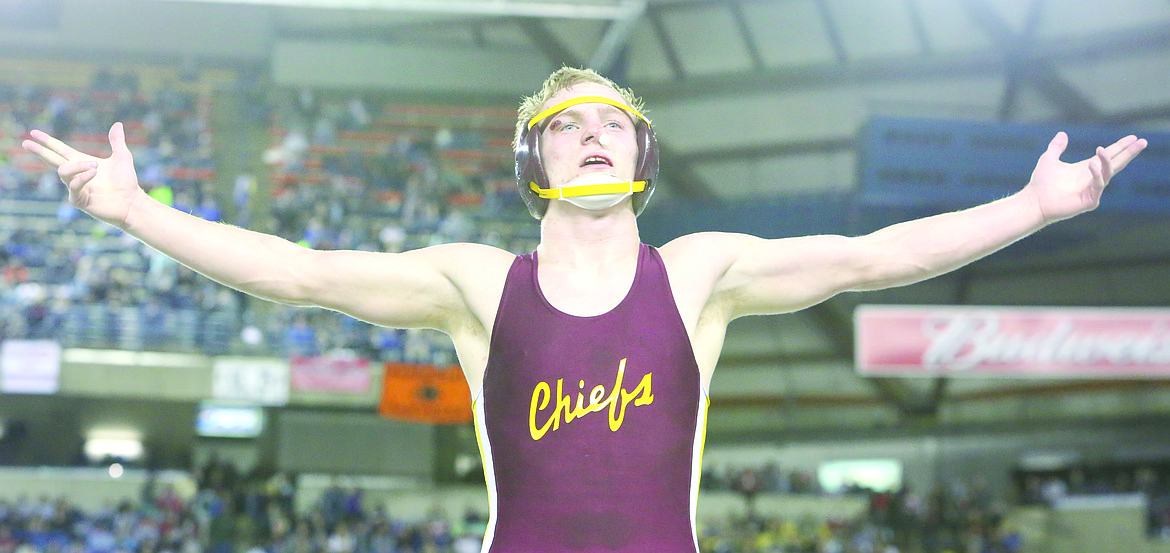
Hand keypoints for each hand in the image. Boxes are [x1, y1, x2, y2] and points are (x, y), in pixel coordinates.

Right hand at [22, 122, 143, 228]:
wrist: (132, 202)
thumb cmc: (126, 182)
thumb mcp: (122, 157)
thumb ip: (117, 141)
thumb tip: (118, 123)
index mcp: (81, 162)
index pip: (59, 149)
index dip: (47, 141)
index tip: (34, 132)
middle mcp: (76, 174)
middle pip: (52, 160)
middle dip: (40, 151)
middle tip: (26, 142)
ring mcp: (76, 188)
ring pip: (63, 171)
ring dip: (77, 166)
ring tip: (95, 166)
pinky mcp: (79, 200)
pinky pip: (73, 186)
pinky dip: (82, 177)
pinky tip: (93, 172)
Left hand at [1025, 132, 1146, 222]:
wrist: (1034, 201)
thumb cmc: (1041, 183)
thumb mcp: (1049, 159)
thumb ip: (1056, 147)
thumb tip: (1063, 134)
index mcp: (1087, 168)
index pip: (1109, 155)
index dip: (1121, 147)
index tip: (1134, 137)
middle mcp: (1093, 178)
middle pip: (1116, 163)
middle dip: (1129, 152)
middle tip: (1142, 141)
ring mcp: (1092, 190)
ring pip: (1108, 173)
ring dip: (1107, 161)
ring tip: (1101, 149)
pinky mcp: (1089, 200)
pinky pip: (1098, 186)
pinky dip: (1097, 175)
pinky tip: (1092, 164)